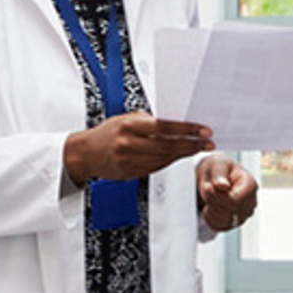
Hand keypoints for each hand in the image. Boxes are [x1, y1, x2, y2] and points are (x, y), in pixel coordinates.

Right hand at [64, 113, 212, 185]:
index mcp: (129, 126)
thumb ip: (148, 122)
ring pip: (164, 159)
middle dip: (191, 145)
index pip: (164, 127)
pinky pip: (155, 168)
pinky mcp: (129, 173)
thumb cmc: (107, 133)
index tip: (203, 131)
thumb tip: (175, 123)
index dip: (186, 130)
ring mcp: (128, 160)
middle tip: (207, 143)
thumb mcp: (125, 119)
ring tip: (196, 148)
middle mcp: (128, 144)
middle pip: (167, 146)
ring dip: (183, 155)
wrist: (85, 153)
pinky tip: (178, 157)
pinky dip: (169, 162)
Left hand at [196, 156, 256, 231]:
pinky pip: (218, 227)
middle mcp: (250, 202)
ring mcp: (243, 215)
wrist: (212, 177)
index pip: (235, 200)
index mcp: (250, 185)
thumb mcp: (216, 164)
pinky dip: (209, 218)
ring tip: (209, 197)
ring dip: (210, 210)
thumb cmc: (217, 168)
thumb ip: (219, 174)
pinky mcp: (233, 223)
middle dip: (212, 202)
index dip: (218, 196)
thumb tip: (222, 185)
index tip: (207, 186)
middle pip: (230, 213)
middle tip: (206, 189)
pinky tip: (209, 206)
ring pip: (224, 222)